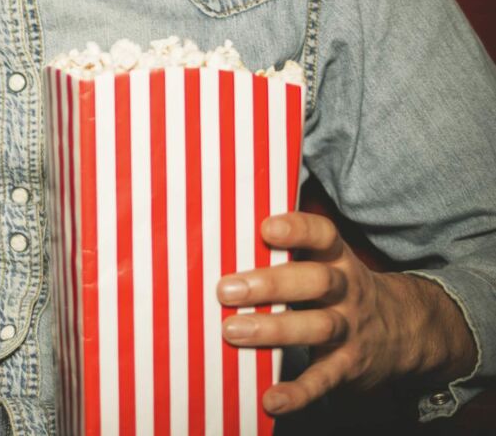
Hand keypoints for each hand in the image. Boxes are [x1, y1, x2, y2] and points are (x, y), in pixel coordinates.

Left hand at [218, 212, 476, 415]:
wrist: (406, 330)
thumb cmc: (339, 290)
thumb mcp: (327, 264)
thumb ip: (285, 256)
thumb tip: (221, 247)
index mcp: (337, 260)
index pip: (323, 236)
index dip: (298, 230)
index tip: (266, 228)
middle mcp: (346, 291)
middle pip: (316, 281)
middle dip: (271, 284)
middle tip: (226, 289)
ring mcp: (350, 329)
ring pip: (318, 326)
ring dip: (274, 329)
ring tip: (233, 331)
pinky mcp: (348, 366)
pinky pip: (323, 379)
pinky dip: (298, 392)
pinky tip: (271, 399)